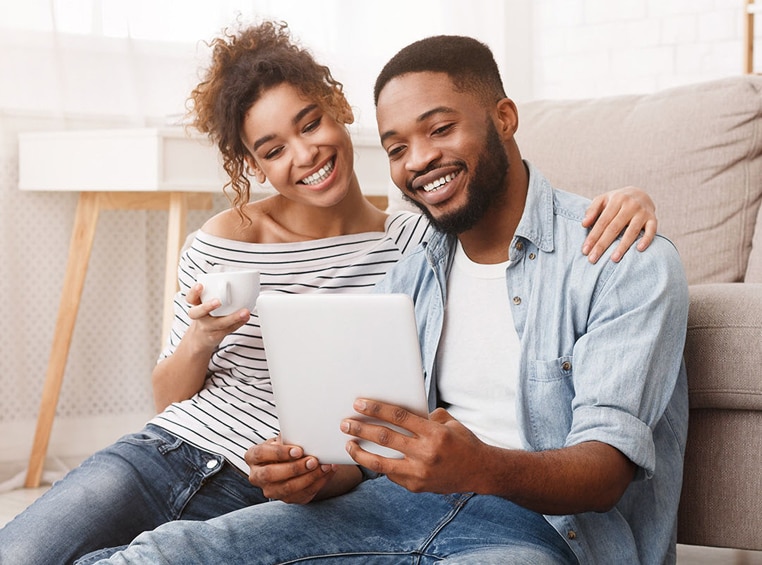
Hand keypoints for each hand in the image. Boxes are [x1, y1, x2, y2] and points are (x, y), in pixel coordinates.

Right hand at [185, 283, 250, 351]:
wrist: (201, 338)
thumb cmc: (207, 315)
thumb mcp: (205, 303)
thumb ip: (214, 293)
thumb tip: (237, 280)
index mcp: (196, 305)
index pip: (190, 298)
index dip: (194, 292)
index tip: (200, 285)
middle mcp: (199, 317)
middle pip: (197, 313)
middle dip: (207, 306)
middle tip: (218, 301)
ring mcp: (207, 327)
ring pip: (218, 323)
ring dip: (233, 317)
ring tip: (245, 312)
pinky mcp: (216, 336)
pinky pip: (228, 330)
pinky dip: (239, 323)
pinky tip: (246, 318)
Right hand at [245, 437, 336, 503]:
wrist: (290, 461)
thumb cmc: (286, 445)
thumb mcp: (283, 438)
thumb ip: (288, 437)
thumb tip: (303, 434)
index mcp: (253, 457)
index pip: (261, 454)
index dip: (279, 453)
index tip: (298, 450)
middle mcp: (257, 476)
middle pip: (271, 475)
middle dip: (294, 468)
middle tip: (313, 461)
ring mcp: (270, 490)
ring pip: (287, 489)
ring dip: (309, 477)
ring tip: (325, 466)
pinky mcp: (286, 500)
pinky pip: (302, 495)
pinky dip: (318, 483)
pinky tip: (327, 473)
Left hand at [342, 401, 486, 493]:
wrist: (480, 472)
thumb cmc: (463, 442)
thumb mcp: (448, 423)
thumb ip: (425, 417)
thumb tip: (397, 412)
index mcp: (434, 433)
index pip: (399, 416)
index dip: (376, 409)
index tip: (359, 404)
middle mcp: (426, 453)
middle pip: (385, 438)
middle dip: (361, 429)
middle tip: (344, 423)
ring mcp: (420, 473)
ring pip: (381, 463)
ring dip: (361, 453)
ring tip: (348, 444)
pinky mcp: (416, 487)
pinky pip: (392, 475)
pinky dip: (380, 465)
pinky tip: (370, 458)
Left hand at [581, 186, 656, 263]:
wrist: (641, 193)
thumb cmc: (617, 201)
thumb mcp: (603, 199)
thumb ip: (592, 210)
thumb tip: (584, 224)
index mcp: (616, 200)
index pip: (602, 222)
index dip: (593, 236)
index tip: (585, 250)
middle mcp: (630, 205)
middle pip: (614, 228)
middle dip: (602, 245)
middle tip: (593, 259)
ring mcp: (643, 212)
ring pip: (632, 231)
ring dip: (622, 246)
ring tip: (613, 259)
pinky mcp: (653, 219)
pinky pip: (652, 230)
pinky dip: (646, 239)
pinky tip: (639, 249)